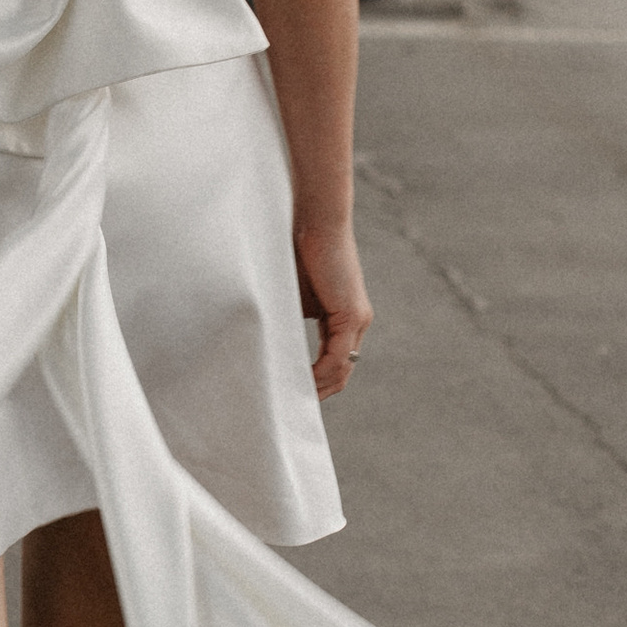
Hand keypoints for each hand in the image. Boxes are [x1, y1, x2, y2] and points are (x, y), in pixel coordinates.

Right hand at [295, 219, 372, 397]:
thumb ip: (288, 320)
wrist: (313, 217)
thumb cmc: (295, 247)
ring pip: (340, 369)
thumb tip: (269, 345)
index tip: (291, 394)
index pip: (334, 362)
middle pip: (340, 372)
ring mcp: (356, 319)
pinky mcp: (351, 314)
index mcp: (343, 317)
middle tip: (290, 408)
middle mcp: (356, 321)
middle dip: (317, 393)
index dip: (315, 382)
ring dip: (317, 388)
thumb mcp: (291, 295)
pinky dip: (319, 373)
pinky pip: (337, 357)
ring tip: (290, 401)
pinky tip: (299, 383)